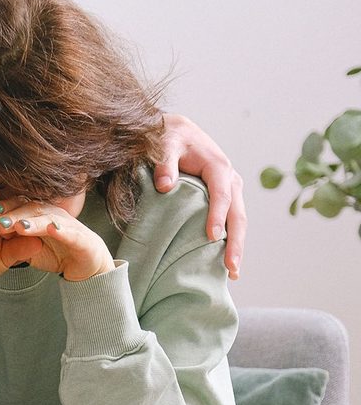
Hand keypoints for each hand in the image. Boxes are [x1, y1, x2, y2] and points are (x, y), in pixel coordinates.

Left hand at [0, 190, 113, 296]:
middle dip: (10, 210)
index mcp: (37, 214)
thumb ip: (10, 238)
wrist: (87, 265)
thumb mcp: (27, 246)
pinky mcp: (81, 239)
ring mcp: (67, 224)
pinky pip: (70, 233)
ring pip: (46, 218)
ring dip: (31, 220)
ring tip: (15, 224)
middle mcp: (52, 214)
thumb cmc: (55, 252)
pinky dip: (60, 230)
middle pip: (28, 208)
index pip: (16, 205)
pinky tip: (51, 229)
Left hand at [154, 113, 245, 278]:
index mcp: (218, 166)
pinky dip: (230, 241)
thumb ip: (164, 162)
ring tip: (233, 273)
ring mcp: (230, 191)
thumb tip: (164, 185)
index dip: (218, 215)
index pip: (221, 194)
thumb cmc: (169, 138)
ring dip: (237, 247)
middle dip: (236, 242)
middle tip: (231, 268)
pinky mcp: (224, 199)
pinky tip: (224, 263)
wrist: (176, 131)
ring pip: (239, 221)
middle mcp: (230, 180)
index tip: (212, 237)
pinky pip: (231, 222)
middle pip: (238, 214)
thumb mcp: (164, 144)